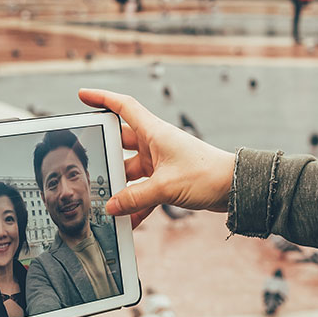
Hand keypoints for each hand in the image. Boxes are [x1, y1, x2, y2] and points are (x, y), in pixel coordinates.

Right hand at [79, 88, 234, 228]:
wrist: (235, 188)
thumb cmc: (206, 175)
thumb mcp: (166, 187)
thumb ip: (135, 198)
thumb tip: (112, 207)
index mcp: (155, 132)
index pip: (123, 107)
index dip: (101, 99)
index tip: (82, 96)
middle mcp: (156, 144)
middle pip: (121, 143)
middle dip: (105, 155)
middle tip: (88, 166)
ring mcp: (161, 162)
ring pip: (132, 171)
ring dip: (121, 187)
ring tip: (105, 202)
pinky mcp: (168, 179)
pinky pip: (145, 190)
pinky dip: (137, 203)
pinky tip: (129, 220)